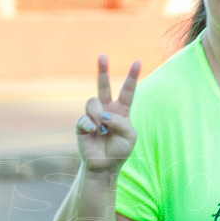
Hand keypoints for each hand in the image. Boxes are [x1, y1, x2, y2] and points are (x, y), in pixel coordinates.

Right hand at [75, 54, 140, 173]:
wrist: (105, 165)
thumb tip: (102, 115)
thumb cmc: (120, 150)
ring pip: (93, 101)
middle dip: (102, 69)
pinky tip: (92, 132)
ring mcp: (93, 116)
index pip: (127, 90)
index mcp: (122, 110)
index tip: (138, 61)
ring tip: (101, 128)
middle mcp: (106, 109)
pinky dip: (90, 125)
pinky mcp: (81, 124)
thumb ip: (121, 122)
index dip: (132, 76)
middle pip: (103, 85)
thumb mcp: (130, 136)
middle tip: (102, 55)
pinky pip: (84, 118)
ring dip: (98, 115)